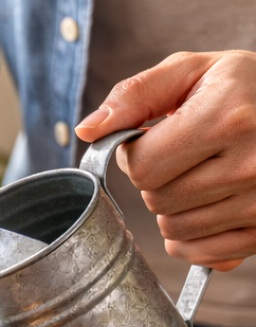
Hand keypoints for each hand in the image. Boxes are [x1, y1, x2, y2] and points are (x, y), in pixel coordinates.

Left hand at [76, 51, 255, 271]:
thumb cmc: (242, 89)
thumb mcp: (192, 72)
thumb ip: (134, 96)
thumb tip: (86, 130)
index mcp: (227, 117)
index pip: (142, 168)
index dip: (137, 154)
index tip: (156, 138)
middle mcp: (250, 163)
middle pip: (156, 201)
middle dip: (157, 181)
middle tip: (185, 157)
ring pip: (174, 231)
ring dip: (174, 209)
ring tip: (201, 177)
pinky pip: (200, 254)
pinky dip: (194, 238)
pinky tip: (209, 205)